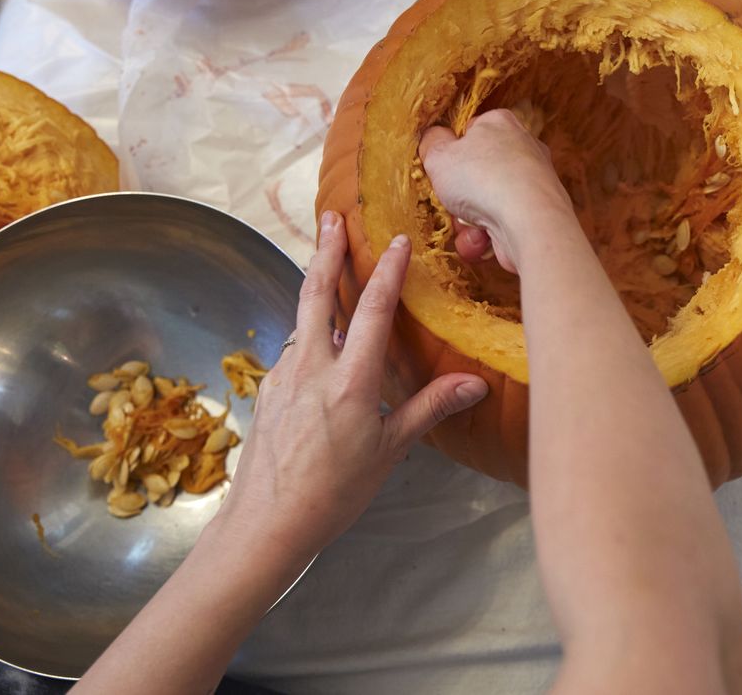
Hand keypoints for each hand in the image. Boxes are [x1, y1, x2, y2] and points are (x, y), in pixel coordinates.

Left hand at [213, 211, 488, 563]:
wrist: (265, 523)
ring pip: (302, 319)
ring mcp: (283, 376)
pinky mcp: (267, 391)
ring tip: (325, 264)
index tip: (398, 241)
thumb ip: (429, 408)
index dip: (388, 270)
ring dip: (315, 288)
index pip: (374, 310)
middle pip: (318, 293)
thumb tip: (476, 384)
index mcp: (350, 380)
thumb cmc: (334, 493)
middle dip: (327, 252)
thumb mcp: (390, 451)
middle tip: (333, 218)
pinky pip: (292, 349)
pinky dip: (308, 331)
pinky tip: (317, 340)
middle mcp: (312, 367)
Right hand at [419, 108, 572, 272]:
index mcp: (500, 124)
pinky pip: (499, 225)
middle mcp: (522, 150)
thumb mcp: (439, 155)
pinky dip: (486, 236)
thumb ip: (431, 143)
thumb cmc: (484, 180)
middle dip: (458, 198)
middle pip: (475, 174)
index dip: (450, 154)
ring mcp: (531, 184)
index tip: (441, 170)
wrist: (529, 223)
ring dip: (468, 222)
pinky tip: (485, 239)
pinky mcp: (535, 214)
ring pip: (484, 204)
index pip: (469, 132)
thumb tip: (432, 138)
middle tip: (452, 203)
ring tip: (470, 226)